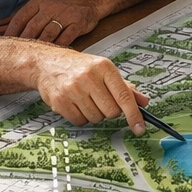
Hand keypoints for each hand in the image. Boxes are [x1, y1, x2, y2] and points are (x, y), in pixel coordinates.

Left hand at [0, 0, 104, 46]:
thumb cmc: (61, 5)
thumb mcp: (39, 6)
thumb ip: (19, 17)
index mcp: (38, 3)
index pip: (20, 18)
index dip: (11, 33)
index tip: (4, 46)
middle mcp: (50, 8)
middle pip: (32, 27)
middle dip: (23, 43)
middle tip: (16, 56)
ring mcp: (65, 16)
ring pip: (48, 33)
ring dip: (39, 46)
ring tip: (32, 58)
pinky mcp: (78, 24)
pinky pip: (66, 37)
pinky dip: (58, 46)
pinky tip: (52, 55)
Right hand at [34, 48, 149, 133]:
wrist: (48, 63)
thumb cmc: (80, 67)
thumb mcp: (104, 71)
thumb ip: (125, 87)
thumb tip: (144, 101)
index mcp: (104, 67)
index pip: (124, 96)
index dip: (134, 115)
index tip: (139, 128)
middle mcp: (88, 77)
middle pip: (111, 112)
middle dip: (110, 111)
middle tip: (101, 101)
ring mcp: (73, 89)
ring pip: (96, 118)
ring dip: (94, 114)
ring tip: (86, 99)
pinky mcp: (60, 101)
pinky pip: (79, 121)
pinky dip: (81, 117)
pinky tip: (76, 104)